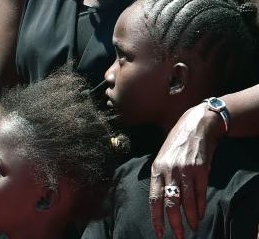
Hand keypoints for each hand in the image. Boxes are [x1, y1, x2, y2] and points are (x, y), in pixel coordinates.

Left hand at [149, 103, 223, 238]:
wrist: (195, 126)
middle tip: (178, 236)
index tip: (159, 232)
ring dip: (190, 218)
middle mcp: (169, 170)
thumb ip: (160, 176)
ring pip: (187, 201)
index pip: (153, 198)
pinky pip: (200, 194)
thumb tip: (159, 199)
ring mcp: (185, 170)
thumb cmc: (177, 143)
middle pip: (170, 203)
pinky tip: (201, 216)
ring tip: (192, 229)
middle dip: (174, 223)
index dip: (156, 217)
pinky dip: (201, 207)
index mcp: (156, 168)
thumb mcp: (161, 157)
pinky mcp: (201, 170)